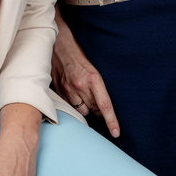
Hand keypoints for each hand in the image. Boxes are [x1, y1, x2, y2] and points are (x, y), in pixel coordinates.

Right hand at [52, 11, 119, 136]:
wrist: (58, 42)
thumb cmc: (78, 51)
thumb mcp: (93, 65)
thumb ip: (98, 83)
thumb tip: (104, 101)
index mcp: (93, 78)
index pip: (105, 106)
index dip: (111, 122)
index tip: (116, 133)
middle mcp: (81, 86)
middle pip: (94, 111)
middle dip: (98, 112)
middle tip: (100, 108)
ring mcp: (68, 89)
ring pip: (81, 110)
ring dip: (86, 109)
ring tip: (86, 99)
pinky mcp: (59, 89)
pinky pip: (69, 105)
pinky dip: (73, 104)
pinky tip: (74, 96)